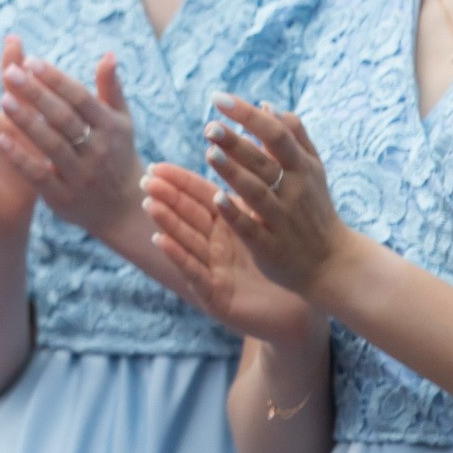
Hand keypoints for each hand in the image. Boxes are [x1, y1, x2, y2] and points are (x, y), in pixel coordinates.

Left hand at [0, 53, 142, 242]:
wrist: (123, 209)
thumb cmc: (117, 154)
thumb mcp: (121, 122)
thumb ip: (111, 89)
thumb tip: (108, 55)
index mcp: (110, 127)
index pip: (79, 97)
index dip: (55, 78)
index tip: (29, 61)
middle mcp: (97, 150)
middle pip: (63, 117)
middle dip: (36, 93)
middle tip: (9, 72)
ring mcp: (81, 175)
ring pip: (50, 144)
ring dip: (26, 121)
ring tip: (3, 98)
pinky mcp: (63, 197)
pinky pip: (38, 175)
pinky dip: (19, 158)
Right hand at [142, 162, 319, 347]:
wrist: (306, 301)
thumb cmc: (286, 262)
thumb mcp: (266, 224)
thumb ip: (251, 196)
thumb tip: (252, 151)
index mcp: (227, 226)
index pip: (199, 199)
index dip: (178, 183)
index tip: (155, 166)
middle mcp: (215, 247)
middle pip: (188, 218)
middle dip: (167, 199)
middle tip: (146, 181)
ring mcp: (213, 270)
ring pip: (186, 241)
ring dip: (167, 223)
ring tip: (150, 204)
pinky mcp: (215, 296)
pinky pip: (195, 272)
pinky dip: (178, 256)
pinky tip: (160, 240)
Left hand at [203, 95, 354, 303]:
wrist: (333, 263)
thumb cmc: (316, 208)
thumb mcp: (312, 171)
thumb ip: (293, 137)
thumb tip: (266, 105)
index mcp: (302, 168)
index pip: (276, 134)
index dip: (248, 115)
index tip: (219, 98)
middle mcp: (294, 191)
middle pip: (263, 162)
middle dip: (237, 143)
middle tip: (210, 126)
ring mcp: (282, 219)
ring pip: (256, 193)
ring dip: (233, 173)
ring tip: (209, 153)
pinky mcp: (270, 246)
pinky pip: (251, 229)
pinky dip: (235, 214)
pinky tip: (217, 200)